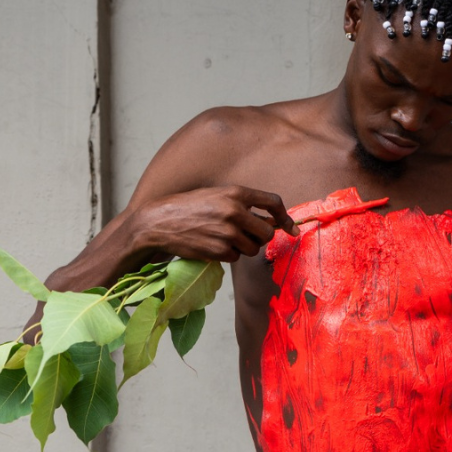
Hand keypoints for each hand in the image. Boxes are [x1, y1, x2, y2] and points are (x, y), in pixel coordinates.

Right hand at [133, 186, 298, 262]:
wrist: (159, 222)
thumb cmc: (188, 207)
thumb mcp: (216, 196)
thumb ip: (243, 205)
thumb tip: (272, 222)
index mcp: (236, 193)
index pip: (273, 202)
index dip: (285, 217)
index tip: (291, 229)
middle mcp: (234, 211)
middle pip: (266, 232)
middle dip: (259, 238)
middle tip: (245, 237)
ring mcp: (227, 232)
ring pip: (252, 248)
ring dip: (242, 248)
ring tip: (222, 238)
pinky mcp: (218, 250)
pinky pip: (235, 258)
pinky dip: (227, 255)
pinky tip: (211, 245)